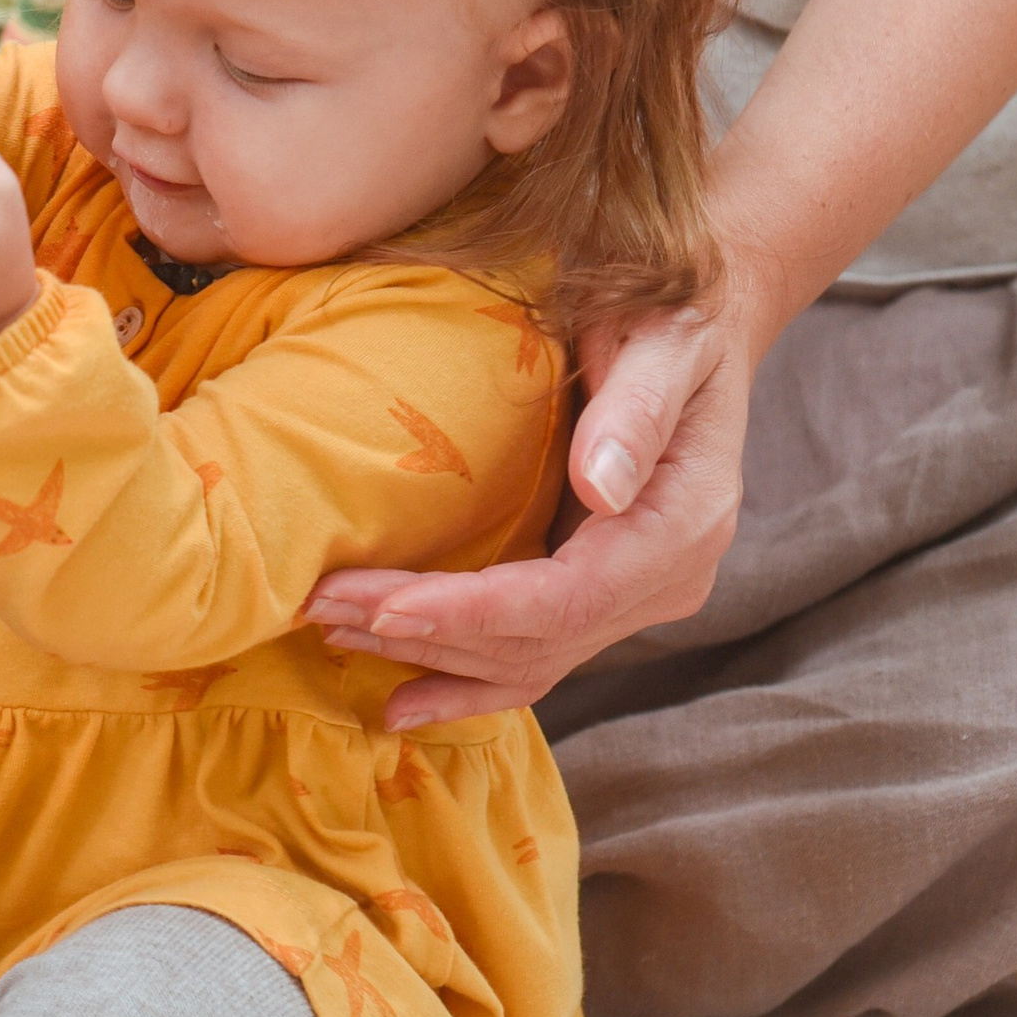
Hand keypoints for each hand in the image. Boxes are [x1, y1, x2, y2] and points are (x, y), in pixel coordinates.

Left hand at [304, 294, 754, 724]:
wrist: (699, 324)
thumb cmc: (673, 314)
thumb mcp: (661, 340)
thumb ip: (637, 409)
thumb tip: (601, 487)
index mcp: (684, 525)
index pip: (568, 598)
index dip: (473, 611)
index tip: (384, 605)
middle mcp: (665, 580)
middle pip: (534, 639)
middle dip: (423, 632)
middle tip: (317, 606)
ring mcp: (634, 597)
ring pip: (525, 659)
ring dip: (427, 658)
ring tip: (334, 633)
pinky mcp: (600, 597)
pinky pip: (530, 655)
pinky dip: (462, 680)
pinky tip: (400, 702)